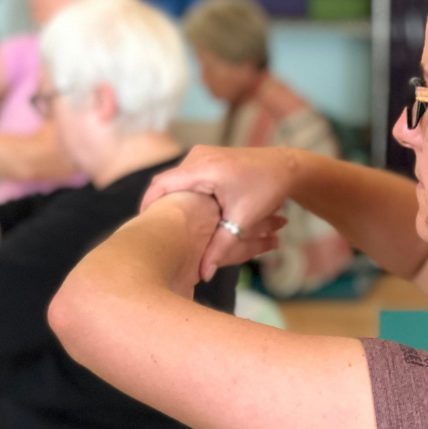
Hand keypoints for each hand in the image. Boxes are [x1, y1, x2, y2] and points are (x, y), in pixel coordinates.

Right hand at [141, 145, 296, 280]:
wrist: (285, 167)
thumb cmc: (266, 191)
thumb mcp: (242, 220)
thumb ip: (221, 247)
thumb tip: (204, 275)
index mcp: (204, 168)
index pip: (161, 185)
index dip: (147, 207)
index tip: (142, 228)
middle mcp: (198, 156)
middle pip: (165, 183)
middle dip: (159, 207)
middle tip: (152, 233)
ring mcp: (201, 153)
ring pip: (175, 180)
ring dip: (170, 201)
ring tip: (164, 227)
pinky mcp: (206, 156)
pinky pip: (185, 176)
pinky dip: (181, 193)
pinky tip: (182, 214)